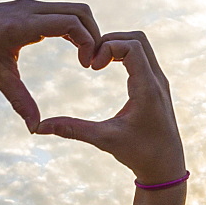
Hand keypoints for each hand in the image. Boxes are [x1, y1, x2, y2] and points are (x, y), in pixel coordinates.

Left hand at [0, 0, 100, 131]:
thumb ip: (19, 100)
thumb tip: (34, 129)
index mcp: (23, 25)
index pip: (71, 22)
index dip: (88, 42)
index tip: (87, 66)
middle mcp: (30, 9)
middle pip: (80, 10)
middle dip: (94, 34)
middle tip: (93, 62)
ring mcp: (30, 5)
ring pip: (73, 8)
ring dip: (85, 29)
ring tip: (85, 56)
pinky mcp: (28, 7)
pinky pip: (60, 11)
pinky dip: (73, 26)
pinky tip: (71, 47)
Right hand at [35, 31, 184, 183]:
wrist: (166, 166)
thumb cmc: (139, 153)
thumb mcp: (103, 139)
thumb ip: (72, 129)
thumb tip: (39, 128)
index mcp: (147, 88)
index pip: (132, 46)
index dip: (108, 48)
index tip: (92, 67)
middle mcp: (157, 79)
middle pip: (138, 38)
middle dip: (111, 41)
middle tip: (92, 60)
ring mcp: (159, 80)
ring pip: (142, 45)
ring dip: (118, 46)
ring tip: (97, 62)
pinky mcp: (157, 84)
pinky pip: (143, 56)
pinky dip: (125, 54)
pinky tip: (108, 67)